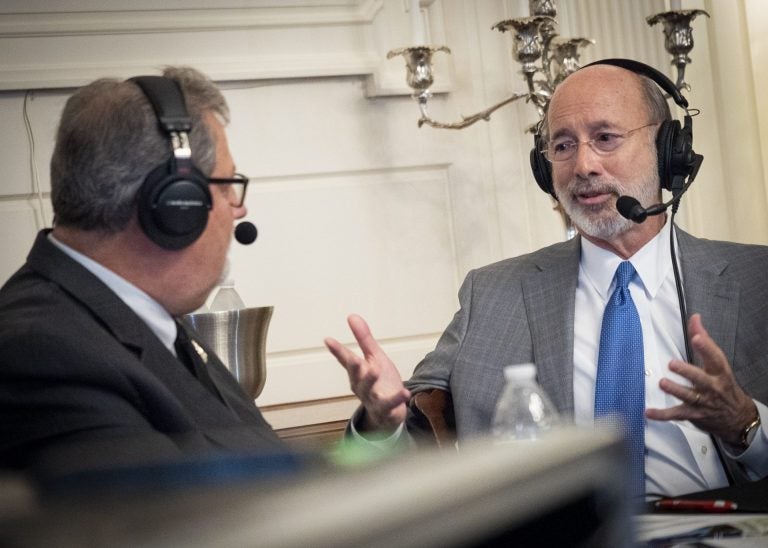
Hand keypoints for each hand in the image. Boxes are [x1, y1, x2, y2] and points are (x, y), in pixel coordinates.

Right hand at [324, 314, 410, 432]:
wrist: (389, 413)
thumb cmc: (380, 383)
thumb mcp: (374, 358)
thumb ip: (364, 339)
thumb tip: (352, 316)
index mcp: (358, 373)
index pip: (346, 360)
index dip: (338, 350)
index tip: (328, 340)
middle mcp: (362, 387)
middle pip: (356, 376)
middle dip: (354, 367)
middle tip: (353, 357)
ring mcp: (373, 399)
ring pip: (369, 391)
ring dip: (370, 380)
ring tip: (374, 369)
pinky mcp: (386, 410)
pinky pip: (390, 405)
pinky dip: (396, 399)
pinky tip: (405, 392)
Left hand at [646, 313, 756, 445]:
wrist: (737, 417)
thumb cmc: (723, 385)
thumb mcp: (717, 363)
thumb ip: (703, 339)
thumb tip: (695, 318)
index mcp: (719, 372)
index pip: (715, 358)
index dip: (706, 347)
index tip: (696, 337)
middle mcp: (712, 387)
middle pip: (700, 378)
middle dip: (687, 371)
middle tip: (672, 363)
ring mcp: (703, 402)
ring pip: (688, 396)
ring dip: (675, 390)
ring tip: (663, 383)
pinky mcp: (693, 414)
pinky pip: (676, 415)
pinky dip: (662, 415)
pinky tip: (649, 412)